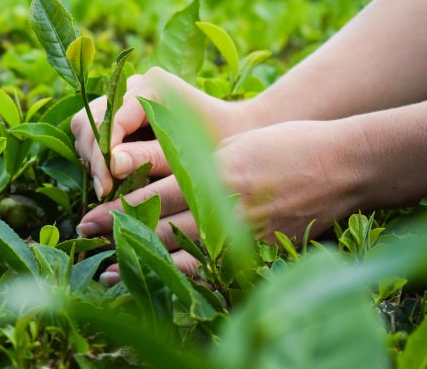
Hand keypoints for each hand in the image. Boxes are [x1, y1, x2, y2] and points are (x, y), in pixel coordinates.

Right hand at [71, 67, 251, 197]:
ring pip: (87, 126)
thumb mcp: (186, 154)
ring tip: (108, 189)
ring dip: (93, 158)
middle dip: (93, 157)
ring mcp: (126, 99)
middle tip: (105, 192)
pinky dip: (99, 157)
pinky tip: (113, 180)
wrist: (237, 134)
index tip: (107, 187)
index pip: (111, 119)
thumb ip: (150, 157)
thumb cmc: (220, 142)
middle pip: (89, 119)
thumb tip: (113, 165)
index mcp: (152, 85)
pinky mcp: (123, 116)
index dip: (104, 154)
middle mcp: (134, 86)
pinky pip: (96, 134)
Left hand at [79, 119, 362, 284]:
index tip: (88, 217)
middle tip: (86, 240)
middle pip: (158, 225)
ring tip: (110, 270)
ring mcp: (242, 232)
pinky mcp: (259, 249)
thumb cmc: (286, 145)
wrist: (340, 165)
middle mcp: (222, 205)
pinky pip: (214, 269)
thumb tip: (158, 186)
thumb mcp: (235, 146)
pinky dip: (181, 277)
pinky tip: (161, 281)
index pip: (152, 196)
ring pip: (179, 252)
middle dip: (118, 234)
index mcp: (212, 172)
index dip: (116, 210)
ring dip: (141, 261)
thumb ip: (197, 165)